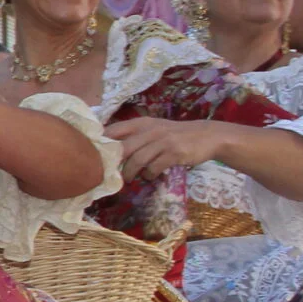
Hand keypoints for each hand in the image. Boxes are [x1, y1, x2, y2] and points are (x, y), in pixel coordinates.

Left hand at [107, 116, 232, 181]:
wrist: (207, 136)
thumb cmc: (175, 135)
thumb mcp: (154, 129)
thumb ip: (135, 136)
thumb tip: (110, 151)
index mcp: (142, 122)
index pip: (114, 130)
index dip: (102, 143)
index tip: (95, 156)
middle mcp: (150, 130)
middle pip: (123, 147)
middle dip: (114, 164)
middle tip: (110, 174)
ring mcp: (162, 141)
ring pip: (137, 160)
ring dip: (130, 173)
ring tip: (129, 179)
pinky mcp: (174, 153)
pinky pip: (154, 168)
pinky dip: (148, 175)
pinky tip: (150, 176)